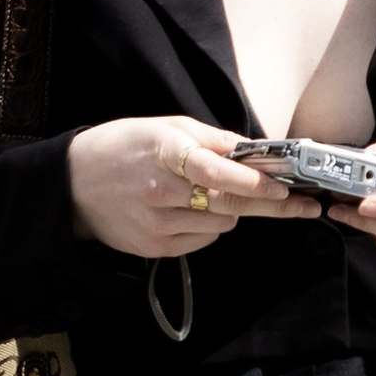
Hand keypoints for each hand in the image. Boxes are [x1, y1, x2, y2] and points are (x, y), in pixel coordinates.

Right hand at [67, 117, 295, 257]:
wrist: (72, 185)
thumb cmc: (122, 148)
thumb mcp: (165, 127)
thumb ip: (212, 140)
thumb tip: (256, 150)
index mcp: (164, 152)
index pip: (216, 172)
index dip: (254, 181)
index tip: (284, 186)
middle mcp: (160, 191)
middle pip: (229, 204)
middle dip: (272, 205)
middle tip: (303, 206)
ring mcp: (156, 224)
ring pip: (222, 224)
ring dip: (230, 209)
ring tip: (208, 194)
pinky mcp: (155, 248)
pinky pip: (204, 240)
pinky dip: (209, 226)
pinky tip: (188, 210)